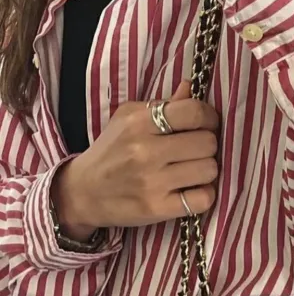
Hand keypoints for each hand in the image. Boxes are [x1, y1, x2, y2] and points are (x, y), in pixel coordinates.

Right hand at [51, 82, 218, 241]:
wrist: (83, 192)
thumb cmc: (111, 151)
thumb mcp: (128, 120)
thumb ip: (162, 105)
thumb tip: (190, 88)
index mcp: (139, 122)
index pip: (194, 112)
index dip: (209, 118)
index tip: (206, 125)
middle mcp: (146, 151)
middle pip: (207, 143)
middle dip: (208, 146)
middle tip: (196, 151)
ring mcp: (152, 182)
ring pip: (209, 170)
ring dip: (206, 171)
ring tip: (192, 171)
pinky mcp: (157, 208)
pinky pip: (203, 199)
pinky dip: (204, 195)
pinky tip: (192, 191)